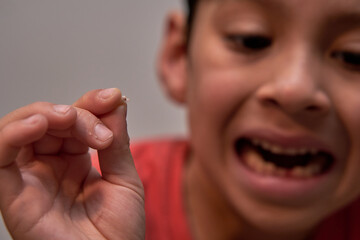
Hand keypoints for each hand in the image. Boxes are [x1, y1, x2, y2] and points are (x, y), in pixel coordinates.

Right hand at [0, 89, 144, 239]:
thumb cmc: (119, 232)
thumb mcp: (124, 179)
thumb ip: (116, 141)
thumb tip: (115, 102)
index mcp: (74, 162)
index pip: (72, 122)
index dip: (90, 104)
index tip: (113, 97)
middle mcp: (49, 168)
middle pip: (47, 121)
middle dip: (74, 113)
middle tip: (99, 127)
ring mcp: (31, 179)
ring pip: (19, 130)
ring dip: (43, 114)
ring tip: (69, 118)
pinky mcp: (14, 194)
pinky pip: (0, 158)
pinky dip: (14, 134)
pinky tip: (40, 124)